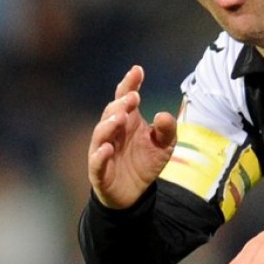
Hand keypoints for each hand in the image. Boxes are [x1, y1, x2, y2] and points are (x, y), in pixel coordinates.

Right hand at [88, 65, 176, 208]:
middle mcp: (113, 132)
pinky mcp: (100, 171)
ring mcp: (103, 150)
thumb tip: (163, 114)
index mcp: (128, 121)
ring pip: (101, 134)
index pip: (125, 98)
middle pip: (111, 112)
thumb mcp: (165, 145)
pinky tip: (107, 148)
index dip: (129, 84)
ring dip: (108, 124)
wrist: (134, 193)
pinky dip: (100, 154)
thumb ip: (167, 129)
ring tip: (120, 117)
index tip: (137, 71)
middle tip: (132, 98)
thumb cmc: (146, 162)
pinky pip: (96, 161)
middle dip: (120, 104)